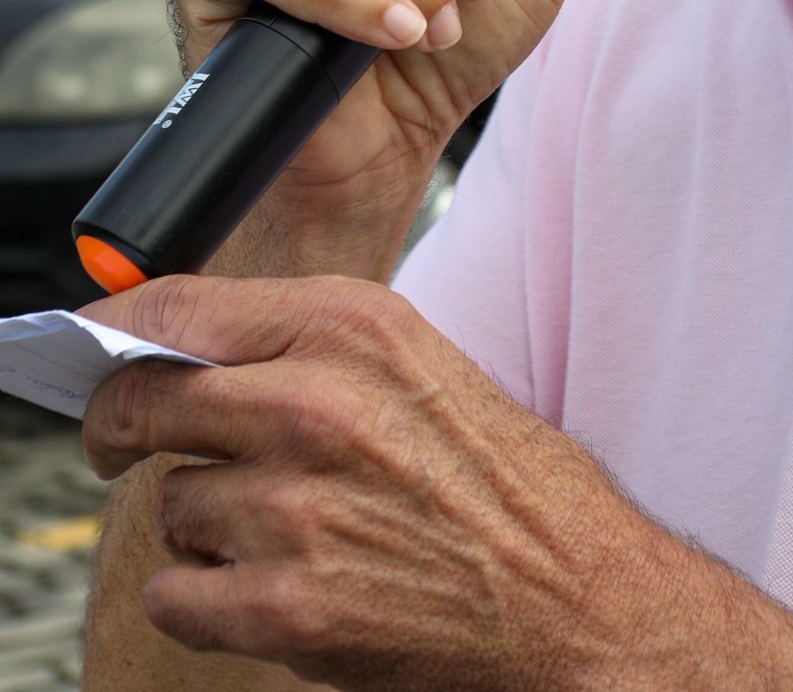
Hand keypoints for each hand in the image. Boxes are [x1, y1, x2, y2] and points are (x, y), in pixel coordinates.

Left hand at [81, 278, 792, 691]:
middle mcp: (315, 403)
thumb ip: (295, 338)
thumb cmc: (495, 475)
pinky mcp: (285, 606)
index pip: (175, 306)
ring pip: (168, 504)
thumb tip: (172, 337)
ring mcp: (296, 508)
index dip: (118, 332)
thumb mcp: (409, 358)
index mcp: (351, 324)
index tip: (99, 349)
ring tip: (285, 527)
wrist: (571, 592)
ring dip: (204, 521)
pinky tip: (272, 584)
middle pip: (141, 399)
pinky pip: (175, 593)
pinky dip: (206, 598)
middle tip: (132, 444)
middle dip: (123, 425)